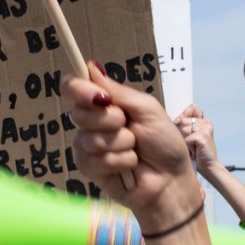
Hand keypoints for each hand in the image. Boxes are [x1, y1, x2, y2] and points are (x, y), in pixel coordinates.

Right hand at [67, 63, 206, 232]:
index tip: (99, 97)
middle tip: (130, 127)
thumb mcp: (147, 108)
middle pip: (79, 113)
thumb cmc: (164, 142)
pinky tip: (129, 167)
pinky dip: (119, 161)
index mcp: (103, 103)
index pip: (73, 88)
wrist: (171, 178)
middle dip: (110, 120)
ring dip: (120, 143)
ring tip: (135, 149)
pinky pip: (94, 160)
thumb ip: (118, 91)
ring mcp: (87, 146)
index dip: (78, 89)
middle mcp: (91, 122)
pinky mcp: (89, 169)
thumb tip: (92, 66)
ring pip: (90, 139)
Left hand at [172, 104, 218, 167]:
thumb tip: (177, 119)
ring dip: (185, 141)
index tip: (186, 130)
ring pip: (184, 129)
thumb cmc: (196, 153)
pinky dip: (188, 147)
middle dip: (183, 133)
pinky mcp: (204, 136)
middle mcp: (206, 122)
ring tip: (193, 147)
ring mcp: (206, 128)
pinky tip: (196, 151)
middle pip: (184, 120)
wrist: (208, 166)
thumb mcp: (188, 136)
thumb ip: (183, 124)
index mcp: (203, 120)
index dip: (184, 117)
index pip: (192, 107)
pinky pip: (187, 139)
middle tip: (191, 143)